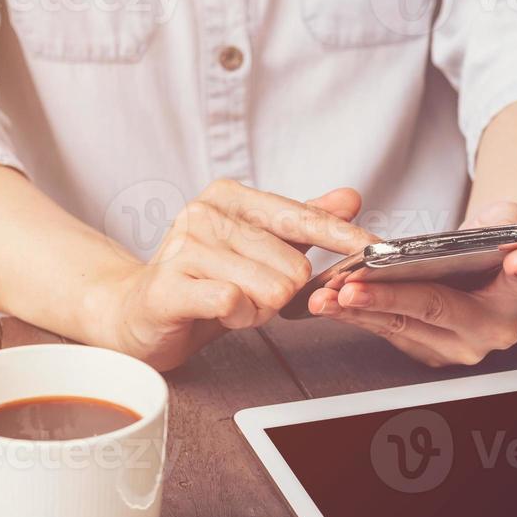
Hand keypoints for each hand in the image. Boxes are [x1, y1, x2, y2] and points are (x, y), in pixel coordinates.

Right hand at [96, 182, 373, 369]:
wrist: (139, 313)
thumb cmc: (204, 281)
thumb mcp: (260, 249)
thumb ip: (302, 223)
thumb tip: (350, 197)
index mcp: (229, 197)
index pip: (302, 216)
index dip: (343, 236)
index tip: (377, 248)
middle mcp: (205, 212)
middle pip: (292, 264)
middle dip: (282, 292)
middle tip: (250, 294)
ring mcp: (184, 246)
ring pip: (269, 287)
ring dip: (259, 308)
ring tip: (231, 302)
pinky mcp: (170, 283)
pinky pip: (236, 304)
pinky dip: (239, 319)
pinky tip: (220, 314)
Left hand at [309, 201, 516, 366]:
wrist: (478, 267)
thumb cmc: (491, 241)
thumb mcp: (507, 221)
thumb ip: (509, 225)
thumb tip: (513, 245)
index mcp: (516, 297)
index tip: (516, 260)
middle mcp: (489, 331)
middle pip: (436, 309)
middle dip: (389, 298)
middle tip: (352, 287)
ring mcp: (454, 346)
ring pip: (401, 325)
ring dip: (358, 310)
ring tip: (326, 296)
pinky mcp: (424, 349)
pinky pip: (386, 330)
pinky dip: (356, 314)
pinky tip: (330, 301)